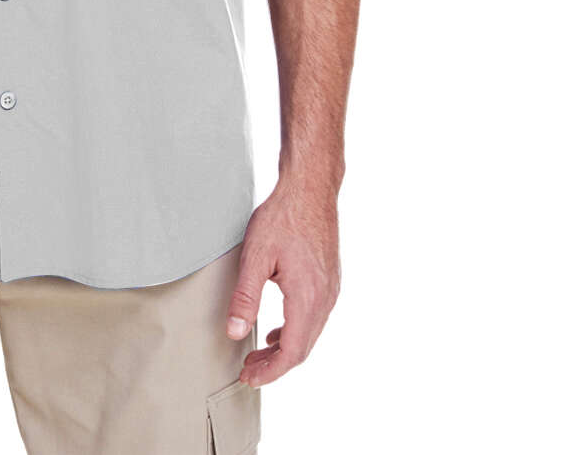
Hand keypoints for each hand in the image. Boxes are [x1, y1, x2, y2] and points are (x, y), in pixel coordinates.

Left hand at [224, 178, 340, 386]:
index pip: (291, 352)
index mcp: (307, 298)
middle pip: (302, 348)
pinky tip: (277, 329)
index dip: (270, 371)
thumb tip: (234, 332)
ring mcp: (331, 290)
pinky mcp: (330, 280)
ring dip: (285, 349)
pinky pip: (315, 318)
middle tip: (248, 371)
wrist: (310, 188)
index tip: (248, 377)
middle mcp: (325, 299)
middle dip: (275, 365)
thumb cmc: (283, 217)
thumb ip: (245, 297)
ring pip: (310, 335)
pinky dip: (295, 331)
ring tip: (258, 354)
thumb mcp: (255, 256)